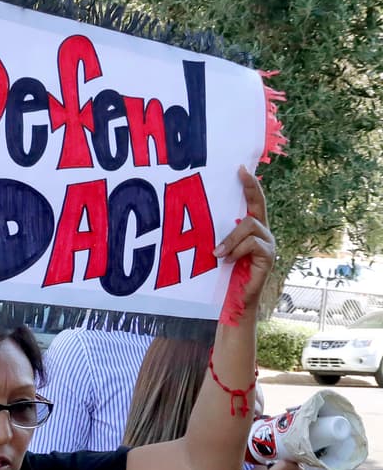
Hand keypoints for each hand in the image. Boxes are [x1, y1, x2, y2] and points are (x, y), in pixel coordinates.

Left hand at [213, 167, 275, 309]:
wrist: (235, 301)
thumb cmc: (224, 276)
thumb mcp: (219, 250)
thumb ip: (219, 236)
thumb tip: (201, 219)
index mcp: (252, 229)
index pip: (254, 202)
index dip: (250, 185)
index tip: (241, 168)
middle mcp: (264, 233)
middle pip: (256, 208)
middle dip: (248, 191)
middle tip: (238, 176)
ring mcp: (268, 243)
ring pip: (250, 226)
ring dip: (230, 239)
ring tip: (217, 254)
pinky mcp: (269, 256)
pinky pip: (252, 243)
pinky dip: (237, 250)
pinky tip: (226, 261)